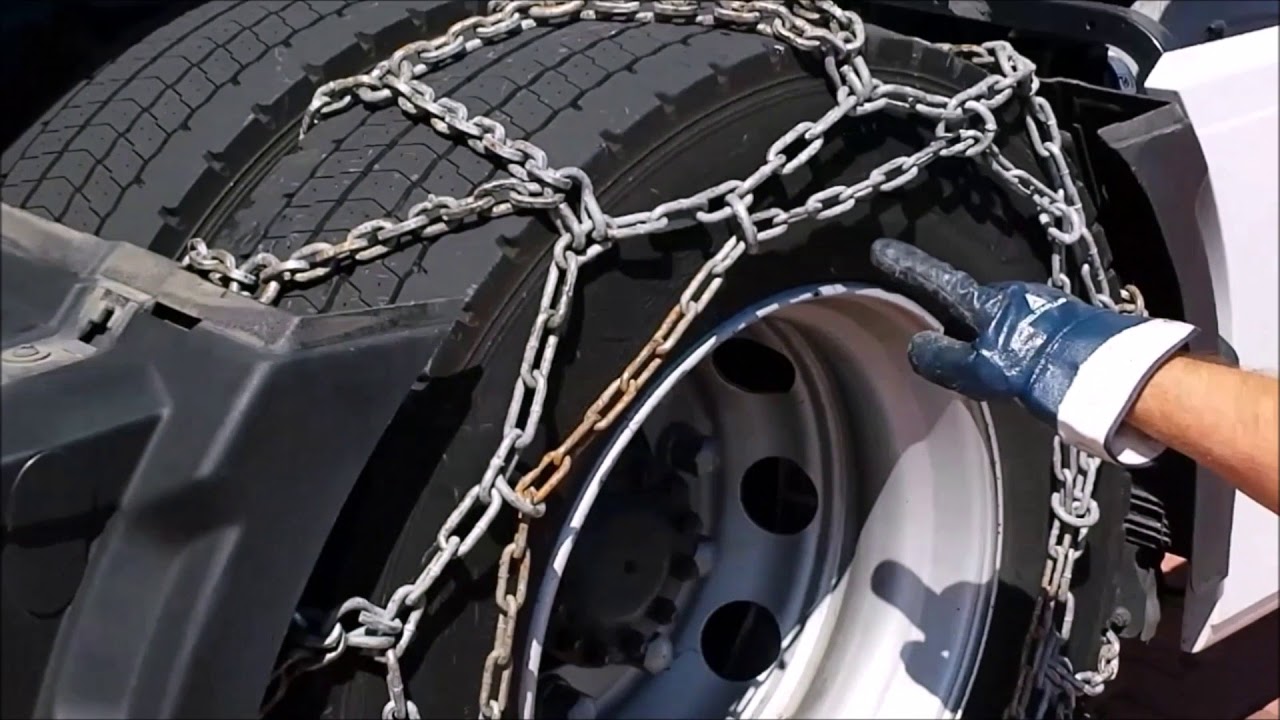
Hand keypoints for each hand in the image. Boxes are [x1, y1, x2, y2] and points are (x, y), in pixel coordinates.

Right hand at [870, 237, 1196, 465]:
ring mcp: (1047, 311)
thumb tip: (917, 349)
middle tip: (948, 345)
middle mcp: (1020, 298)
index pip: (940, 282)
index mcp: (995, 304)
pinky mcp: (1069, 329)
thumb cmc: (1054, 368)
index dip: (910, 269)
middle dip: (959, 319)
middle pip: (976, 305)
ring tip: (997, 375)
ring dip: (994, 341)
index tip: (884, 251)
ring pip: (1005, 322)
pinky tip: (1026, 376)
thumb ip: (950, 360)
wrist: (1122, 377)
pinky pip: (1030, 336)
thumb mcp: (989, 369)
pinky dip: (1019, 352)